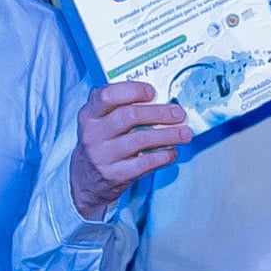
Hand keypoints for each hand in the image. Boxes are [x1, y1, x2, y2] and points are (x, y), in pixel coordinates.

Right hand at [69, 80, 190, 215]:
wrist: (85, 180)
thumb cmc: (102, 142)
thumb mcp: (100, 121)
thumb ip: (120, 106)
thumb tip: (161, 98)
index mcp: (90, 114)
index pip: (107, 95)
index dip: (133, 91)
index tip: (153, 92)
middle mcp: (93, 133)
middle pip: (129, 116)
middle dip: (159, 112)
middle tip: (179, 113)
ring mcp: (103, 155)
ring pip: (140, 140)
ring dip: (168, 135)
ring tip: (185, 133)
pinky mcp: (115, 174)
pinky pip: (145, 163)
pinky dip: (163, 156)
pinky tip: (172, 152)